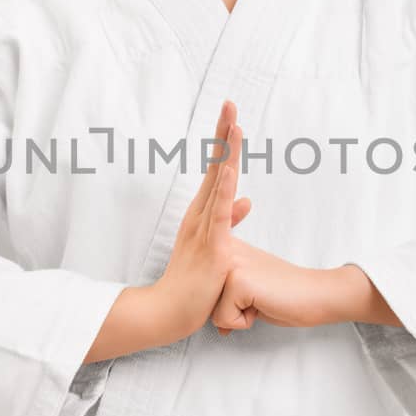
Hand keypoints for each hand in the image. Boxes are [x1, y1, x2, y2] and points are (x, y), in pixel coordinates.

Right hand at [154, 98, 252, 338]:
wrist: (169, 311)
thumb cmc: (192, 283)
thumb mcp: (217, 246)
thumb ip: (230, 220)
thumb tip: (247, 200)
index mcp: (202, 213)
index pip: (217, 170)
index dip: (225, 142)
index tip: (233, 115)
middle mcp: (200, 214)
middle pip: (216, 166)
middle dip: (224, 134)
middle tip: (231, 103)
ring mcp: (204, 228)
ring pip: (218, 183)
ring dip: (227, 154)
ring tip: (235, 125)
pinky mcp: (212, 246)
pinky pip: (219, 215)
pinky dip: (225, 191)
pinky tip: (232, 171)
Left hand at [211, 236, 333, 333]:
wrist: (315, 294)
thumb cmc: (284, 294)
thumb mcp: (247, 290)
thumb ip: (225, 296)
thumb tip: (213, 324)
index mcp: (225, 247)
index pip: (204, 288)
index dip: (227, 301)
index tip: (253, 290)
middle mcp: (223, 251)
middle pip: (205, 301)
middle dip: (230, 310)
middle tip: (259, 297)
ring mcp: (230, 264)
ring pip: (213, 312)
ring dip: (237, 316)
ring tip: (260, 300)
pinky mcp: (237, 281)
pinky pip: (224, 320)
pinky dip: (245, 321)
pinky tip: (263, 304)